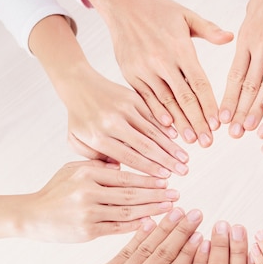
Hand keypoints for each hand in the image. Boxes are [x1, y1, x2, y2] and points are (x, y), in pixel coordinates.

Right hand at [23, 160, 178, 241]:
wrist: (32, 215)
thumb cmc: (57, 190)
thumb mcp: (74, 169)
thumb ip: (99, 165)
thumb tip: (125, 163)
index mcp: (87, 173)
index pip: (126, 175)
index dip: (149, 178)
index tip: (167, 179)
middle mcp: (88, 191)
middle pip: (131, 193)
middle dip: (157, 194)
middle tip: (177, 194)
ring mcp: (88, 212)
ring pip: (128, 211)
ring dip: (152, 210)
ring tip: (170, 208)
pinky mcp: (87, 231)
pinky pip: (118, 228)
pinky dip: (137, 226)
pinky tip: (152, 223)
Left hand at [28, 15, 187, 176]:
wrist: (79, 84)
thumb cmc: (79, 119)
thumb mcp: (78, 142)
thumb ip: (96, 159)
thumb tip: (119, 170)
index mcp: (98, 136)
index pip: (128, 157)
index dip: (149, 169)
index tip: (165, 179)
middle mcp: (113, 122)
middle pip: (145, 146)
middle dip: (167, 161)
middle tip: (183, 172)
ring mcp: (125, 109)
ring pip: (153, 131)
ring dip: (171, 146)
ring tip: (185, 159)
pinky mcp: (133, 98)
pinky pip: (153, 116)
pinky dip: (166, 129)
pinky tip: (178, 140)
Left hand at [53, 207, 203, 263]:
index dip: (192, 252)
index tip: (203, 236)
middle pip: (165, 253)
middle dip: (183, 231)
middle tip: (196, 214)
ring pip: (147, 247)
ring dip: (165, 227)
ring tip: (178, 211)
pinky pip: (126, 250)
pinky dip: (140, 235)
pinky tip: (150, 222)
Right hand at [83, 0, 233, 146]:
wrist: (122, 5)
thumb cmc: (158, 10)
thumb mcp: (186, 15)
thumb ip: (209, 29)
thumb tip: (230, 38)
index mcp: (179, 48)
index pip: (198, 83)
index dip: (209, 105)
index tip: (217, 124)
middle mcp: (162, 61)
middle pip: (184, 98)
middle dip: (197, 122)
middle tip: (208, 142)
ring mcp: (144, 70)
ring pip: (166, 103)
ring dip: (179, 124)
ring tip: (191, 141)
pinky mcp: (131, 75)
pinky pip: (147, 100)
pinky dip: (157, 115)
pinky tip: (168, 129)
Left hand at [220, 0, 262, 137]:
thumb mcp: (254, 14)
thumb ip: (249, 38)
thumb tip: (242, 50)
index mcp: (247, 40)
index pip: (235, 77)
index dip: (228, 100)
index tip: (222, 120)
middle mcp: (259, 44)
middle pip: (247, 85)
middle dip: (239, 112)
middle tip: (233, 134)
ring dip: (257, 107)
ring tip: (251, 128)